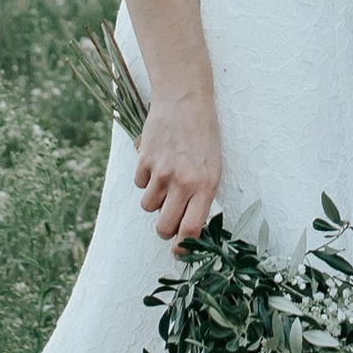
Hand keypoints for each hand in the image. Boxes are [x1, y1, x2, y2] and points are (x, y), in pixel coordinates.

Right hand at [131, 83, 222, 240]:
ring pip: (148, 206)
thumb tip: (188, 227)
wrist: (186, 101)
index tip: (179, 252)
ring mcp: (162, 171)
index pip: (191, 230)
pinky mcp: (145, 160)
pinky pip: (139, 184)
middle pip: (164, 227)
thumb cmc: (203, 137)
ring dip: (154, 199)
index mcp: (206, 186)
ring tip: (165, 179)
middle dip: (164, 229)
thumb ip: (201, 197)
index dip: (183, 247)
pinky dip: (145, 178)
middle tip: (168, 219)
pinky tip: (157, 161)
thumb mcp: (213, 168)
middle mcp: (183, 182)